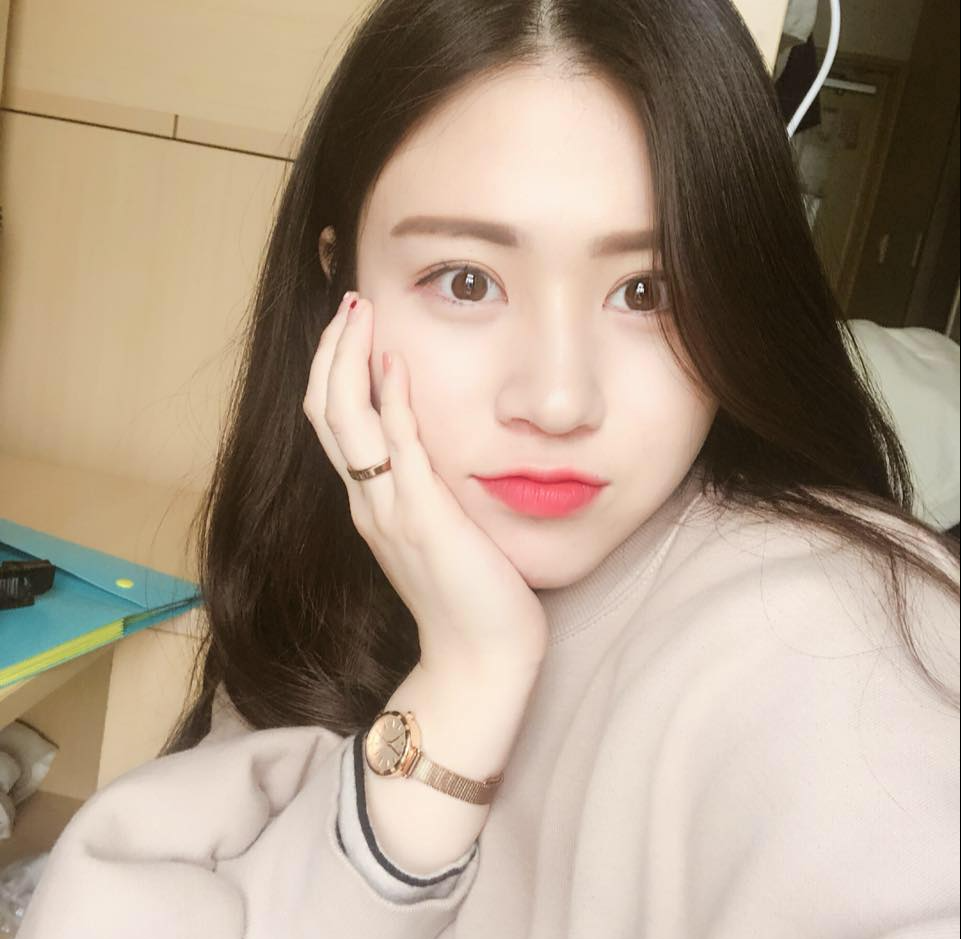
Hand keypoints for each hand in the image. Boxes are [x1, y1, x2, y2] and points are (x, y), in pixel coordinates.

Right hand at [303, 290, 548, 676]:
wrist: (479, 660)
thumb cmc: (469, 597)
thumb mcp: (438, 532)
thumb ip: (424, 489)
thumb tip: (427, 444)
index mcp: (370, 503)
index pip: (333, 422)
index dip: (333, 370)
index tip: (350, 327)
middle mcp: (368, 502)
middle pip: (324, 411)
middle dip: (331, 351)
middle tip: (348, 303)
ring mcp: (389, 510)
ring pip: (345, 422)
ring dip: (348, 360)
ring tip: (358, 313)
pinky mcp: (423, 518)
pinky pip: (398, 450)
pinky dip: (390, 403)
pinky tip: (395, 364)